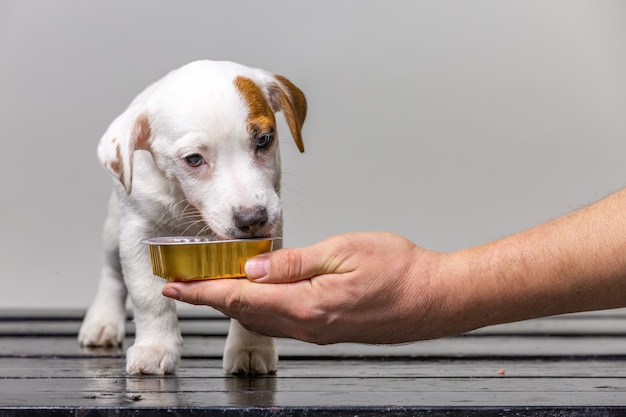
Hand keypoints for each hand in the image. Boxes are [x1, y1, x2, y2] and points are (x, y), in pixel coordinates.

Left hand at [162, 232, 445, 343]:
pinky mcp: (327, 331)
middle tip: (183, 283)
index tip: (175, 286)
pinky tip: (255, 294)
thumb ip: (294, 262)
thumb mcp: (344, 251)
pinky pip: (281, 321)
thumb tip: (254, 266)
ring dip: (232, 303)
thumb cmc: (399, 270)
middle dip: (210, 297)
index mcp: (307, 304)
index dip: (202, 291)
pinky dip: (258, 308)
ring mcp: (317, 332)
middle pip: (244, 312)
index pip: (239, 298)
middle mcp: (307, 325)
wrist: (434, 299)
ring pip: (261, 319)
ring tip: (211, 286)